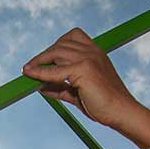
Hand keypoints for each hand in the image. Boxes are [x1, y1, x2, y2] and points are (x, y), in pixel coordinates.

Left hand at [20, 28, 149, 148]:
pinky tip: (30, 76)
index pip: (73, 36)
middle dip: (44, 55)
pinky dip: (39, 73)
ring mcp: (88, 58)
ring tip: (28, 71)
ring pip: (55, 53)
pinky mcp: (83, 69)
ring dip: (39, 61)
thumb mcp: (78, 92)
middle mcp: (92, 51)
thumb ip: (61, 87)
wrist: (121, 112)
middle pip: (60, 44)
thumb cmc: (103, 105)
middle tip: (31, 67)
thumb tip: (41, 87)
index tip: (46, 58)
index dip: (56, 44)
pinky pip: (54, 71)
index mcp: (96, 52)